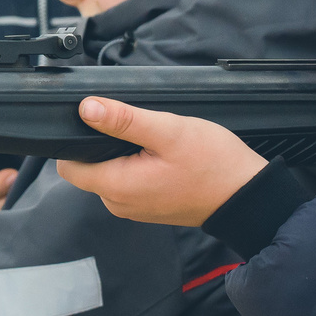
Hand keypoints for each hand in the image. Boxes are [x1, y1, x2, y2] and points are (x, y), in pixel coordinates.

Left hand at [55, 98, 267, 227]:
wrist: (246, 196)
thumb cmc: (213, 164)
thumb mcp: (168, 131)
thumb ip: (124, 120)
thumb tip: (86, 108)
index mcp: (117, 186)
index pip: (69, 166)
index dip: (74, 140)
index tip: (98, 122)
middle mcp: (119, 203)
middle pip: (87, 168)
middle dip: (102, 144)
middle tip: (137, 127)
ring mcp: (134, 207)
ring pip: (108, 173)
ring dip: (121, 154)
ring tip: (153, 140)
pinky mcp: (148, 206)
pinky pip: (127, 182)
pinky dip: (136, 165)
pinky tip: (160, 155)